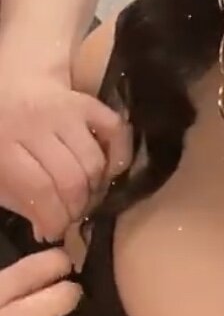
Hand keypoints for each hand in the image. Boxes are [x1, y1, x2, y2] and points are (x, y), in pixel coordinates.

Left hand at [0, 71, 131, 240]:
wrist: (11, 83)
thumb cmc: (1, 134)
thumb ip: (20, 201)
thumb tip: (47, 231)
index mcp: (5, 143)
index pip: (39, 189)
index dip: (53, 218)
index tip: (55, 232)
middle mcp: (37, 123)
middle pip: (71, 178)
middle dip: (75, 208)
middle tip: (72, 217)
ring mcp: (66, 109)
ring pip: (94, 161)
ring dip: (95, 188)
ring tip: (86, 198)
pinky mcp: (88, 102)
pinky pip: (116, 130)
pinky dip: (120, 155)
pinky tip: (109, 172)